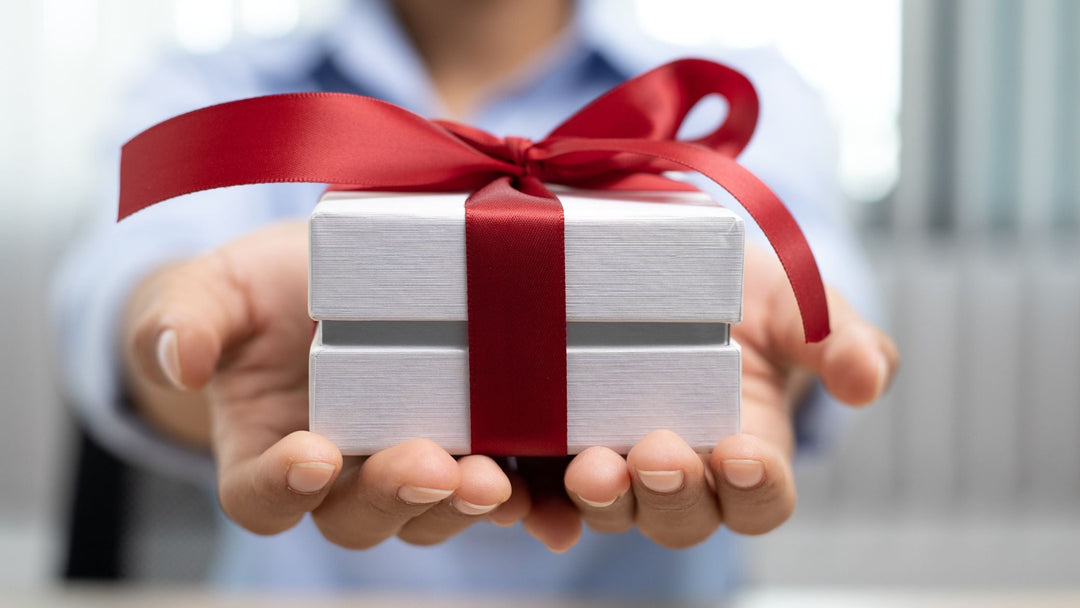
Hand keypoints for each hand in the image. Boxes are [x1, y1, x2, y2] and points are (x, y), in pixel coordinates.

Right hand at [122, 221, 534, 546]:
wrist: (332, 280)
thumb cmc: (264, 289)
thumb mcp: (218, 288)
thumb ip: (185, 318)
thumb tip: (179, 357)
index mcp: (267, 449)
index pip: (261, 494)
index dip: (283, 486)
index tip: (313, 455)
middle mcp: (342, 473)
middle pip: (360, 515)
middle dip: (397, 496)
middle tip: (434, 467)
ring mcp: (408, 462)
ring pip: (434, 509)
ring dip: (466, 504)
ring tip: (498, 481)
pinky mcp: (472, 444)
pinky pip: (500, 488)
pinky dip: (529, 504)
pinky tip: (553, 505)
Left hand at [544, 243, 899, 548]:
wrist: (669, 261)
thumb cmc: (743, 290)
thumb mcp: (796, 302)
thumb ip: (841, 338)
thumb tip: (868, 380)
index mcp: (747, 452)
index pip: (761, 498)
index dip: (756, 488)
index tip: (743, 451)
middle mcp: (681, 471)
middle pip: (681, 516)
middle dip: (670, 494)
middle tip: (658, 454)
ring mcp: (615, 459)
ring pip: (611, 507)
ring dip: (601, 499)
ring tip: (591, 468)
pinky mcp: (555, 440)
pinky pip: (541, 485)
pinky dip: (532, 497)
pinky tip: (517, 488)